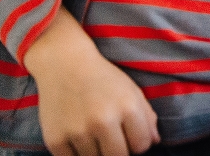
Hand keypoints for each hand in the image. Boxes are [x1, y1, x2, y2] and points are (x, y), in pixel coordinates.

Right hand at [25, 8, 159, 155]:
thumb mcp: (131, 90)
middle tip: (113, 139)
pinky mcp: (55, 140)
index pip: (142, 146)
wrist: (64, 64)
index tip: (130, 136)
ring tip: (94, 133)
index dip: (138, 143)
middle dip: (119, 150)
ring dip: (97, 152)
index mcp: (127, 107)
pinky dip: (77, 154)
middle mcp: (103, 121)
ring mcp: (78, 132)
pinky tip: (78, 138)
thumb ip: (147, 116)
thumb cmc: (102, 77)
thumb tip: (154, 142)